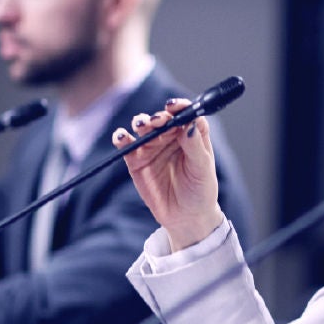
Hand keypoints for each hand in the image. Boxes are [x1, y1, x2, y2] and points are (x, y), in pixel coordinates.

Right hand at [112, 98, 223, 249]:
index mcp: (191, 134)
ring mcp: (152, 146)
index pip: (185, 113)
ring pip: (143, 127)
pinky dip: (121, 138)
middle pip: (162, 118)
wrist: (185, 217)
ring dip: (140, 122)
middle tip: (156, 121)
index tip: (174, 106)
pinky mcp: (136, 160)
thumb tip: (190, 124)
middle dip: (158, 117)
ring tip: (142, 126)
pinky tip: (121, 137)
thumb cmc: (200, 191)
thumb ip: (195, 146)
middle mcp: (171, 136)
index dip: (179, 106)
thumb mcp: (202, 169)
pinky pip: (127, 145)